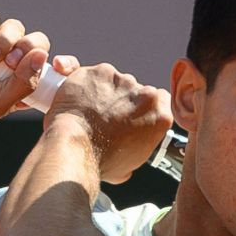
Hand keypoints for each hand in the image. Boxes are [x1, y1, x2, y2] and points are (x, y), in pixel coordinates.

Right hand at [0, 12, 52, 126]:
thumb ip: (23, 83)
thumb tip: (43, 56)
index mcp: (23, 84)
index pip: (54, 70)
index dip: (64, 65)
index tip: (60, 65)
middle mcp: (12, 63)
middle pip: (39, 42)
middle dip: (29, 48)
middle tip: (9, 62)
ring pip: (17, 28)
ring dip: (6, 40)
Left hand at [47, 64, 172, 183]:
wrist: (74, 147)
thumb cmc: (101, 160)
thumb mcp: (131, 164)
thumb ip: (138, 147)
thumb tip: (128, 150)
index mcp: (159, 115)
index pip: (161, 101)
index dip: (145, 107)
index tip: (134, 114)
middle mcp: (145, 93)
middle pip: (136, 90)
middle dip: (123, 100)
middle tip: (106, 117)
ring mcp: (121, 79)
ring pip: (114, 80)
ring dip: (104, 91)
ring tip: (89, 110)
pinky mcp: (98, 71)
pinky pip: (92, 74)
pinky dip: (85, 83)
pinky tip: (78, 98)